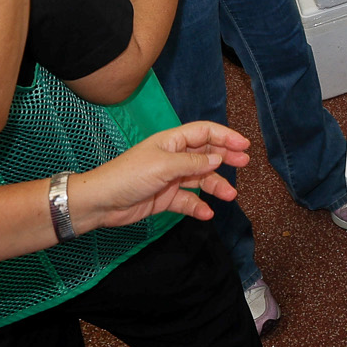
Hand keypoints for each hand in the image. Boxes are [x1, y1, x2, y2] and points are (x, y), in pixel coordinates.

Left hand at [67, 122, 251, 231]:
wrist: (102, 202)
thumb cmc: (130, 175)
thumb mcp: (164, 166)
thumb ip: (192, 163)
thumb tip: (218, 159)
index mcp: (172, 141)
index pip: (204, 133)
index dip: (225, 136)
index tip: (244, 145)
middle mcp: (174, 157)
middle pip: (206, 154)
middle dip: (226, 158)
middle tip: (244, 164)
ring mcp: (170, 178)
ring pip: (200, 179)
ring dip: (216, 185)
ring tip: (230, 196)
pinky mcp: (165, 198)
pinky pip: (188, 200)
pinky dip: (198, 206)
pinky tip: (207, 213)